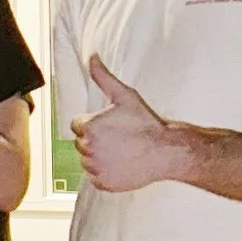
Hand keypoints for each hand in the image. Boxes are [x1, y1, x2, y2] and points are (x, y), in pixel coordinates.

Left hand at [70, 60, 192, 193]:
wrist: (165, 151)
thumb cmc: (145, 123)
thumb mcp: (124, 95)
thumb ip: (103, 77)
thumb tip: (92, 57)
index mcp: (88, 127)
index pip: (77, 124)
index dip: (92, 123)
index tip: (109, 124)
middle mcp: (87, 149)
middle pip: (81, 142)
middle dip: (94, 139)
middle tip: (117, 136)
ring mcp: (95, 168)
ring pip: (87, 160)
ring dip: (98, 155)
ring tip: (120, 150)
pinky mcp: (103, 183)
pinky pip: (95, 176)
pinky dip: (104, 171)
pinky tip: (121, 163)